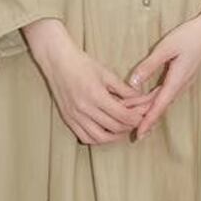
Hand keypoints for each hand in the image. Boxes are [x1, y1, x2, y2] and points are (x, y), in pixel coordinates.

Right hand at [22, 17, 158, 144]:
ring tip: (123, 129)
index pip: (123, 116)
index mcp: (96, 95)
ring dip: (115, 137)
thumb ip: (124, 89)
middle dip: (129, 126)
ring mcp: (75, 116)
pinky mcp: (68, 119)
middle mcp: (84, 109)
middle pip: (114, 128)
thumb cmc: (82, 63)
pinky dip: (98, 140)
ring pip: (100, 138)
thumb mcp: (106, 73)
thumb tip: (140, 99)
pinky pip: (85, 137)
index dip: (136, 118)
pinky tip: (106, 133)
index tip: (144, 116)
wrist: (57, 60)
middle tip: (136, 121)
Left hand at [126, 0, 200, 139]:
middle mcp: (181, 85)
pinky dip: (156, 101)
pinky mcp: (183, 77)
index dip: (148, 120)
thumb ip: (148, 66)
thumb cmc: (189, 36)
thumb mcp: (165, 48)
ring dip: (151, 111)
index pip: (159, 106)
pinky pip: (168, 94)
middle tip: (132, 131)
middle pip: (161, 106)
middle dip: (146, 119)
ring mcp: (183, 82)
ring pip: (164, 101)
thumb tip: (133, 83)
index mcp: (177, 80)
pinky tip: (149, 104)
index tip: (139, 134)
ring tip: (138, 121)